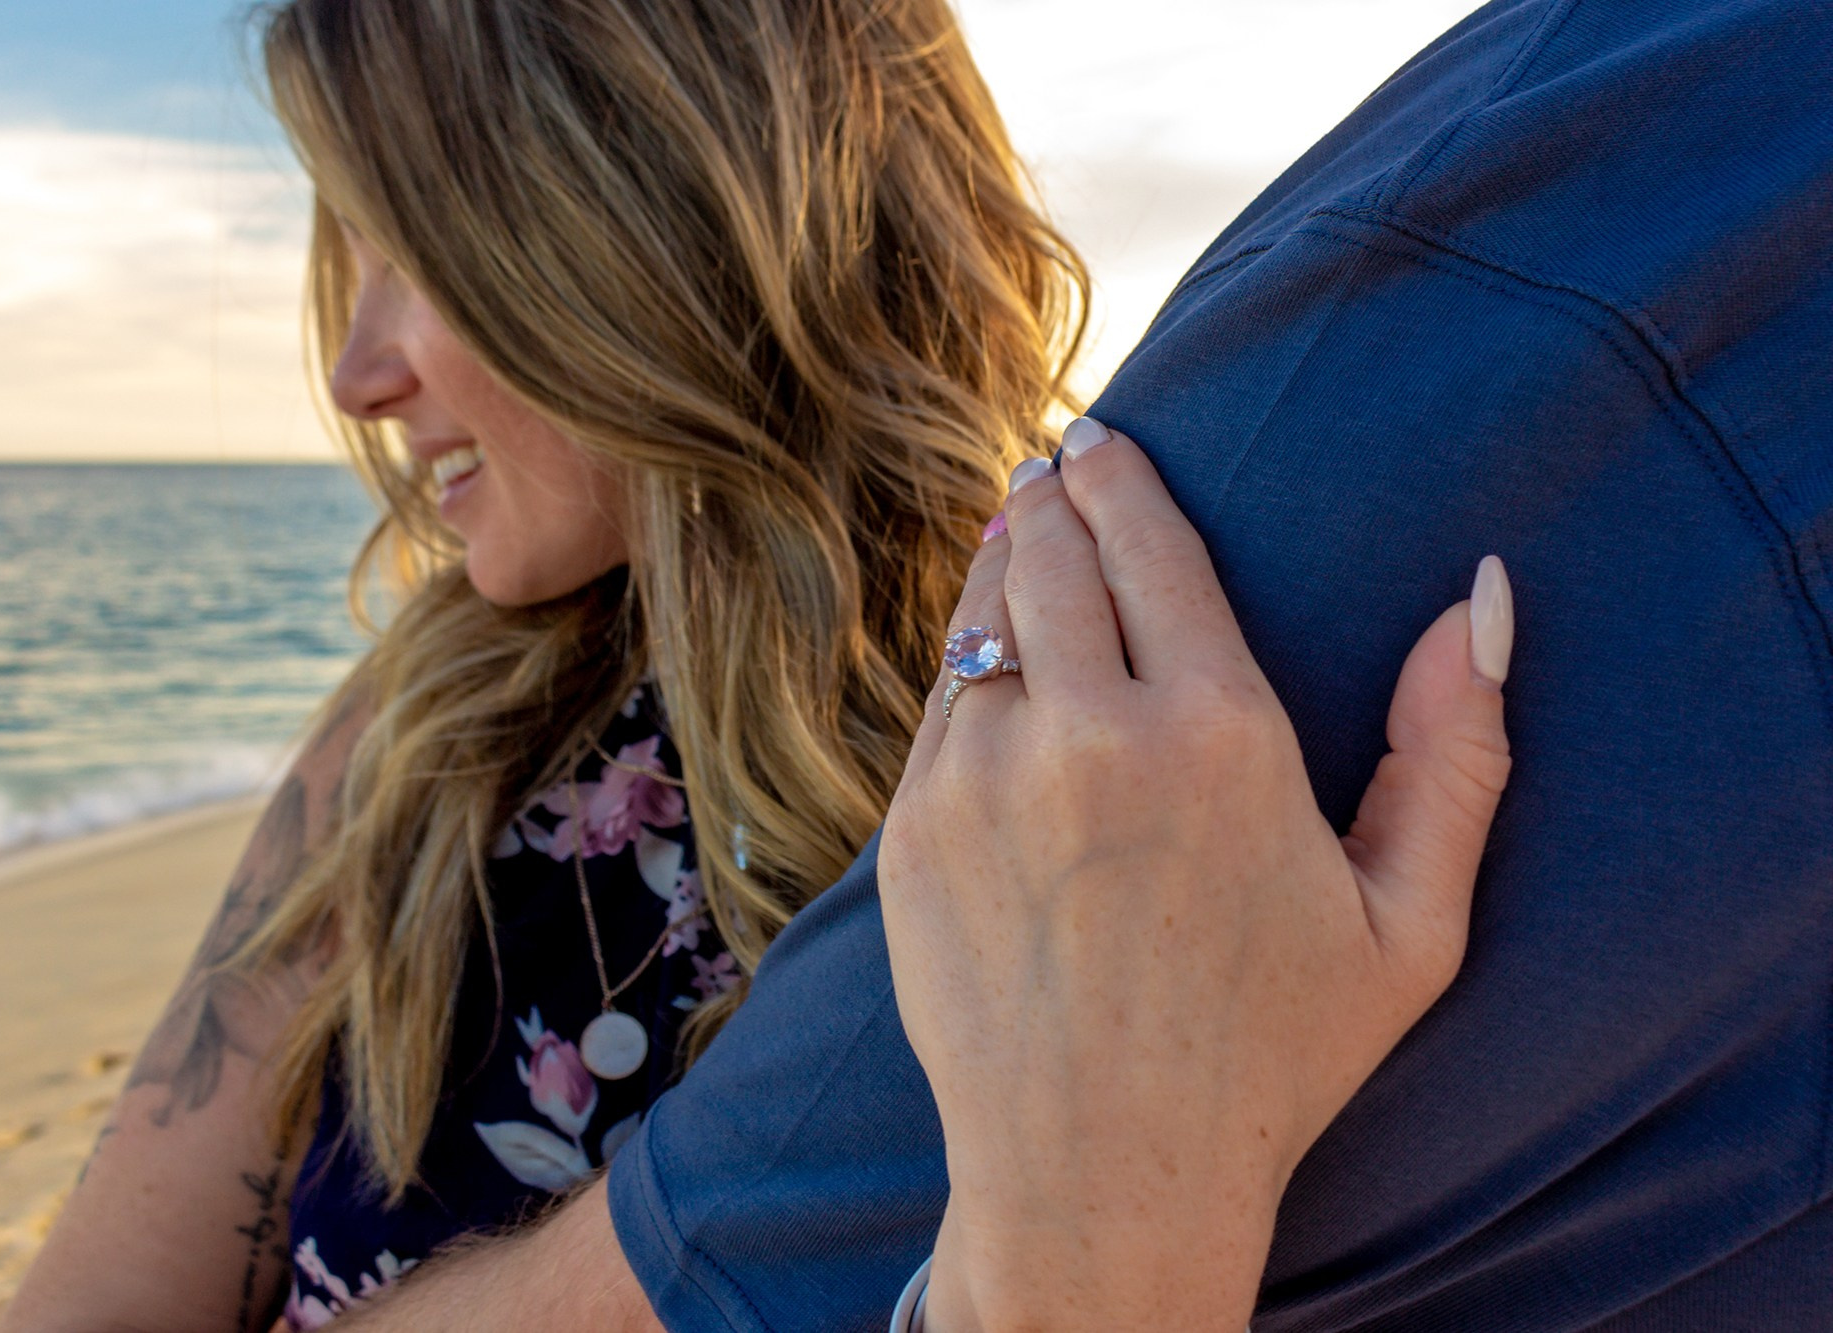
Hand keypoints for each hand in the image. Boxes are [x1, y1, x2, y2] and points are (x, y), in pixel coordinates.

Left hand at [879, 421, 1514, 1331]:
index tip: (1106, 437)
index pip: (1154, 547)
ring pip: (982, 620)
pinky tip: (988, 653)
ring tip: (1022, 529)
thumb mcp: (1408, 926)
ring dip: (1003, 564)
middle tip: (1055, 464)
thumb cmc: (1270, 1059)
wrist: (1098, 1175)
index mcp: (1220, 738)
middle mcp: (1088, 738)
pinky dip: (965, 660)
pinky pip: (937, 706)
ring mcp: (982, 782)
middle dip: (1056, 496)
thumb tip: (1477, 599)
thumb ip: (1452, 755)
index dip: (1124, 477)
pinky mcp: (912, 832)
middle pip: (1054, 556)